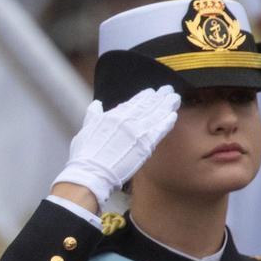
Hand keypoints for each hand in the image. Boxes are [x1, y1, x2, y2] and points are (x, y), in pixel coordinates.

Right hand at [52, 85, 180, 209]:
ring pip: (156, 114)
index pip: (132, 102)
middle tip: (168, 90)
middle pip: (147, 105)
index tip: (151, 92)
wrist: (91, 171)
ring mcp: (138, 131)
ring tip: (175, 98)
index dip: (143, 96)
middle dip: (159, 97)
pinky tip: (173, 115)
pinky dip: (167, 122)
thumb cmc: (85, 154)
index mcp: (113, 115)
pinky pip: (160, 130)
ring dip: (167, 105)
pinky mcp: (146, 144)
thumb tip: (96, 104)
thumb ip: (93, 115)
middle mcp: (127, 120)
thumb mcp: (85, 129)